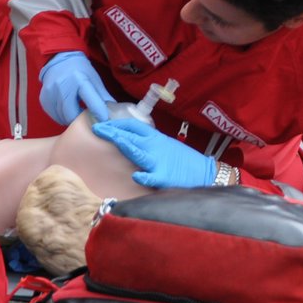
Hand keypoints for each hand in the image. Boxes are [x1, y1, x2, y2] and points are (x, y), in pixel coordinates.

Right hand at [38, 51, 113, 125]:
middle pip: (71, 113)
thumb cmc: (80, 70)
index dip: (97, 111)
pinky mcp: (44, 98)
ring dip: (70, 118)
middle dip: (80, 119)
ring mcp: (51, 92)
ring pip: (61, 116)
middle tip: (85, 117)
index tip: (103, 120)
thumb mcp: (94, 79)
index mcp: (79, 79)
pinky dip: (61, 116)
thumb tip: (114, 113)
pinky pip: (53, 114)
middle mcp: (63, 86)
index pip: (90, 99)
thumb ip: (103, 96)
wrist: (59, 59)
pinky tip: (66, 111)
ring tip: (76, 113)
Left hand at [91, 118, 216, 189]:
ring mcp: (160, 162)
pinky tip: (137, 176)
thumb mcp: (165, 145)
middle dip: (114, 132)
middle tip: (97, 129)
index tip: (103, 124)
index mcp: (156, 139)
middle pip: (132, 137)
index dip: (117, 124)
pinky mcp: (166, 178)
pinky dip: (145, 176)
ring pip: (140, 153)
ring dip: (127, 146)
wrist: (205, 172)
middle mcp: (156, 147)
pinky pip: (153, 177)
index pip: (134, 126)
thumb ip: (148, 142)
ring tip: (114, 140)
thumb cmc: (183, 160)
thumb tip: (128, 138)